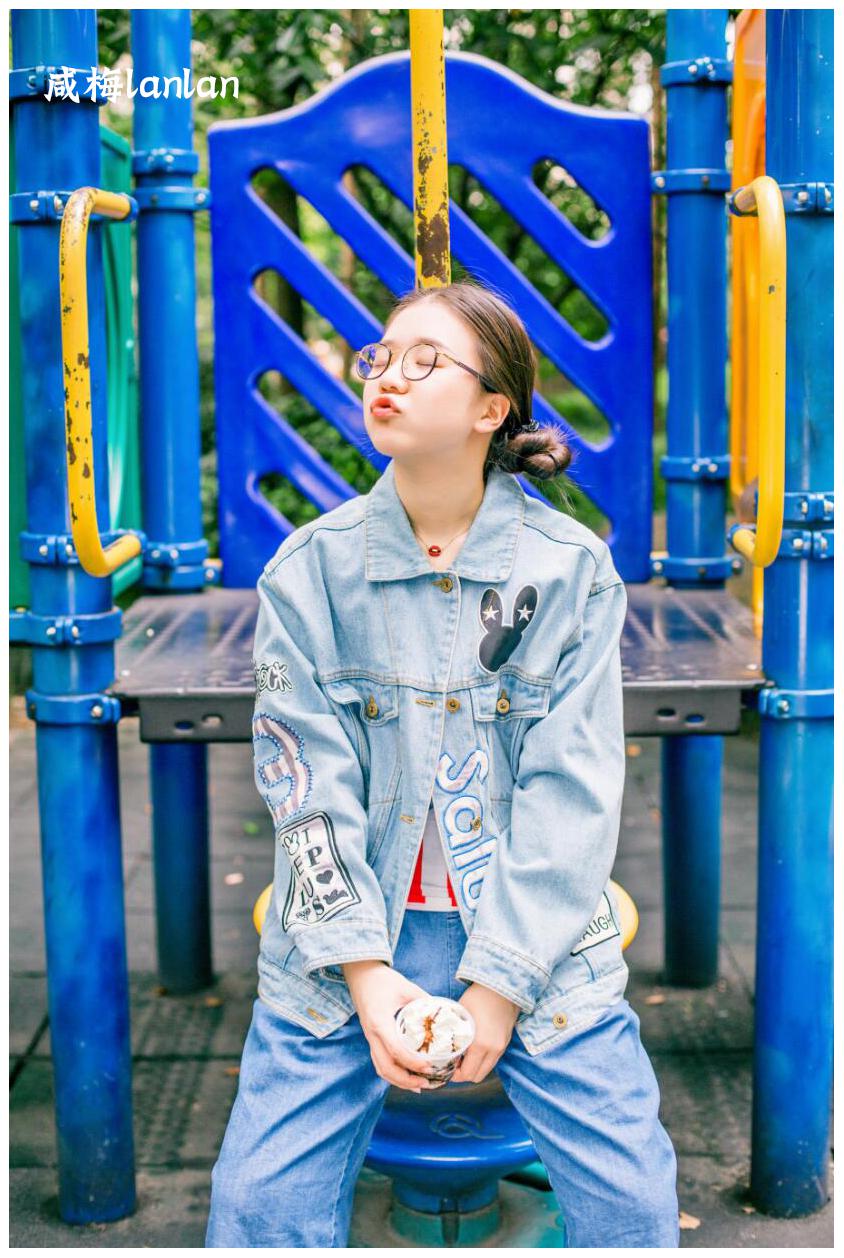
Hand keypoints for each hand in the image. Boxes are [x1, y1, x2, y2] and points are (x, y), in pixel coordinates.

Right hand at [342, 960, 438, 1092]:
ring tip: (419, 1086)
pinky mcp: (371, 1038)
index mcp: (380, 1022)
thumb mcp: (407, 987)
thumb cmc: (383, 980)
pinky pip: (379, 1062)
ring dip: (399, 1081)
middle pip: (386, 1067)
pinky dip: (393, 1073)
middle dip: (406, 1080)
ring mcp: (370, 1038)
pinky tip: (407, 1076)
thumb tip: (446, 1015)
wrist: (361, 975)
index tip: (429, 1067)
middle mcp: (372, 1034)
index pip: (396, 1050)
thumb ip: (425, 1001)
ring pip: (381, 1068)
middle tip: (426, 1083)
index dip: (413, 1063)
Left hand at [449, 983, 520, 1083]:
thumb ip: (452, 1034)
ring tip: (463, 1056)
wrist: (502, 986)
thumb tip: (440, 1047)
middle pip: (477, 1077)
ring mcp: (502, 1047)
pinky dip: (483, 1060)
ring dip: (474, 1067)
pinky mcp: (506, 1042)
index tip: (446, 1066)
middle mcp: (494, 1050)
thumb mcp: (460, 1015)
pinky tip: (474, 1049)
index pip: (467, 1074)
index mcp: (480, 1044)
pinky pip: (493, 1060)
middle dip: (463, 1074)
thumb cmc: (477, 997)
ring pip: (486, 1070)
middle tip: (453, 1062)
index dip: (454, 1075)